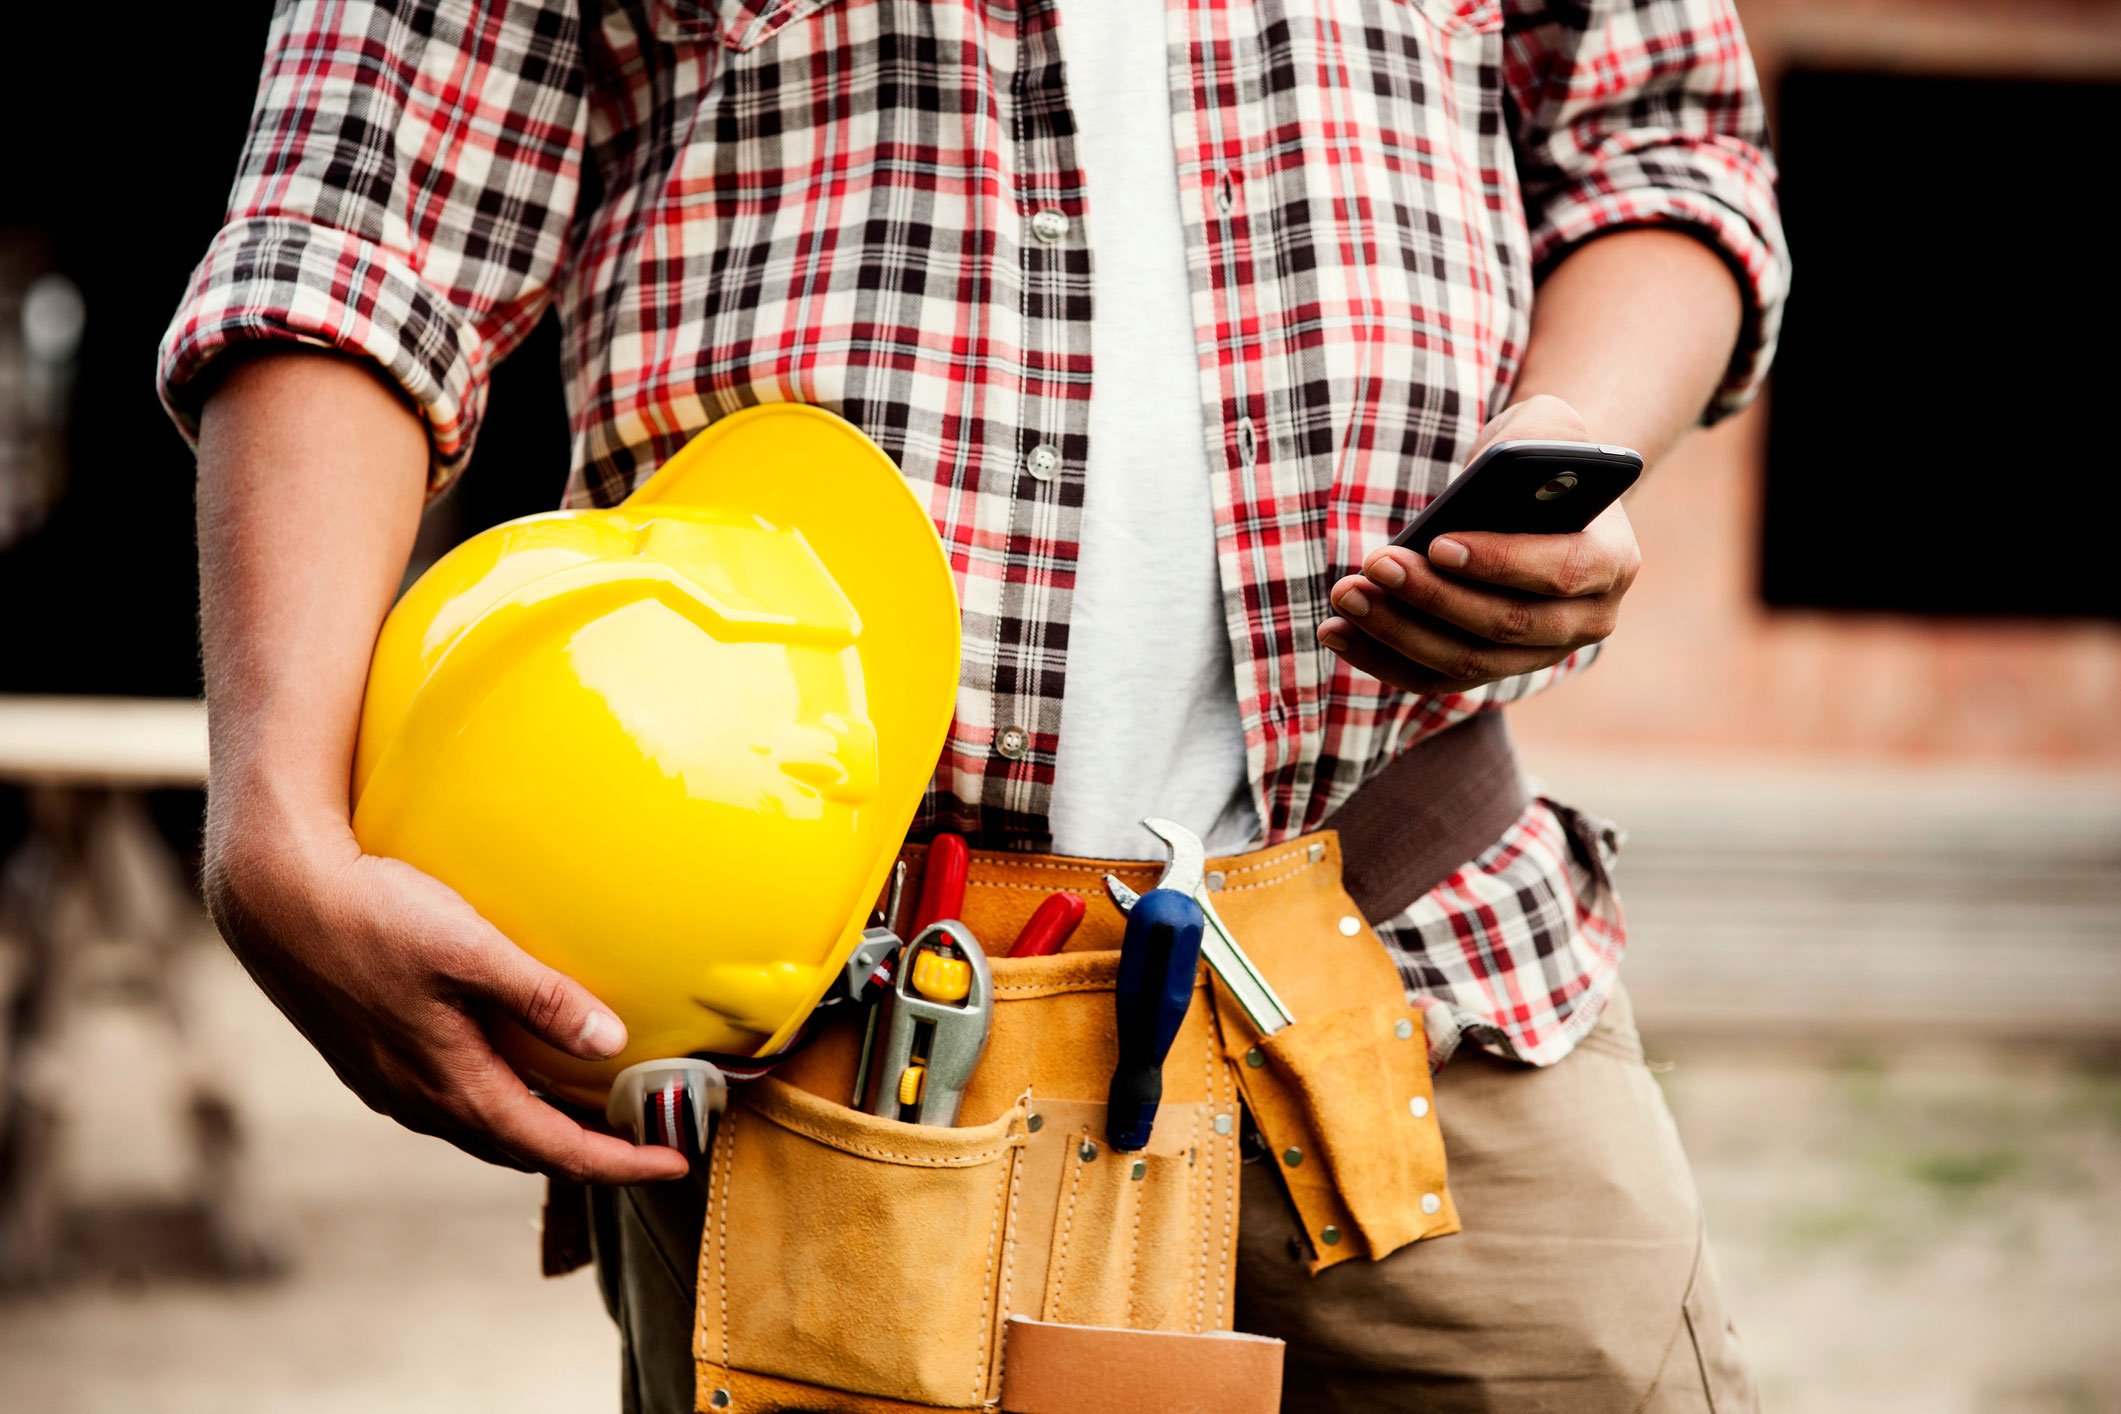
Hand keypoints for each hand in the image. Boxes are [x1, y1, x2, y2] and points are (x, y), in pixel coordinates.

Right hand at [205, 817, 689, 1184]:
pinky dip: (500, 1099)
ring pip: (482, 1125)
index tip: (673, 1163)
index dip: (617, 1163)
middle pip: (520, 1148)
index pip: (553, 1148)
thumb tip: (609, 1042)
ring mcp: (390, 1082)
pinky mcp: (372, 1056)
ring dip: (539, 1128)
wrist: (273, 896)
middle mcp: (419, 1098)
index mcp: (451, 1084)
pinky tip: (515, 1067)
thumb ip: (542, 997)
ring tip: (592, 1112)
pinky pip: (452, 1098)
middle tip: (643, 1142)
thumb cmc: (373, 915)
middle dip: (586, 1154)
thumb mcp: (469, 948)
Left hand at [1317, 395, 1640, 693]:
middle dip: (1433, 597)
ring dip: (1398, 632)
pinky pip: (1433, 677)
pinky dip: (1381, 658)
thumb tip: (1493, 475)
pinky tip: (1334, 630)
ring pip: (1466, 662)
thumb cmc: (1539, 455)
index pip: (1560, 572)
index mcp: (1613, 561)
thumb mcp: (1549, 425)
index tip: (1437, 543)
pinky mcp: (1491, 669)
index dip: (1501, 563)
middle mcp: (1585, 621)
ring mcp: (1538, 655)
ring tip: (1346, 596)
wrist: (1536, 498)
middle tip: (1374, 563)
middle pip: (1506, 626)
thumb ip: (1540, 435)